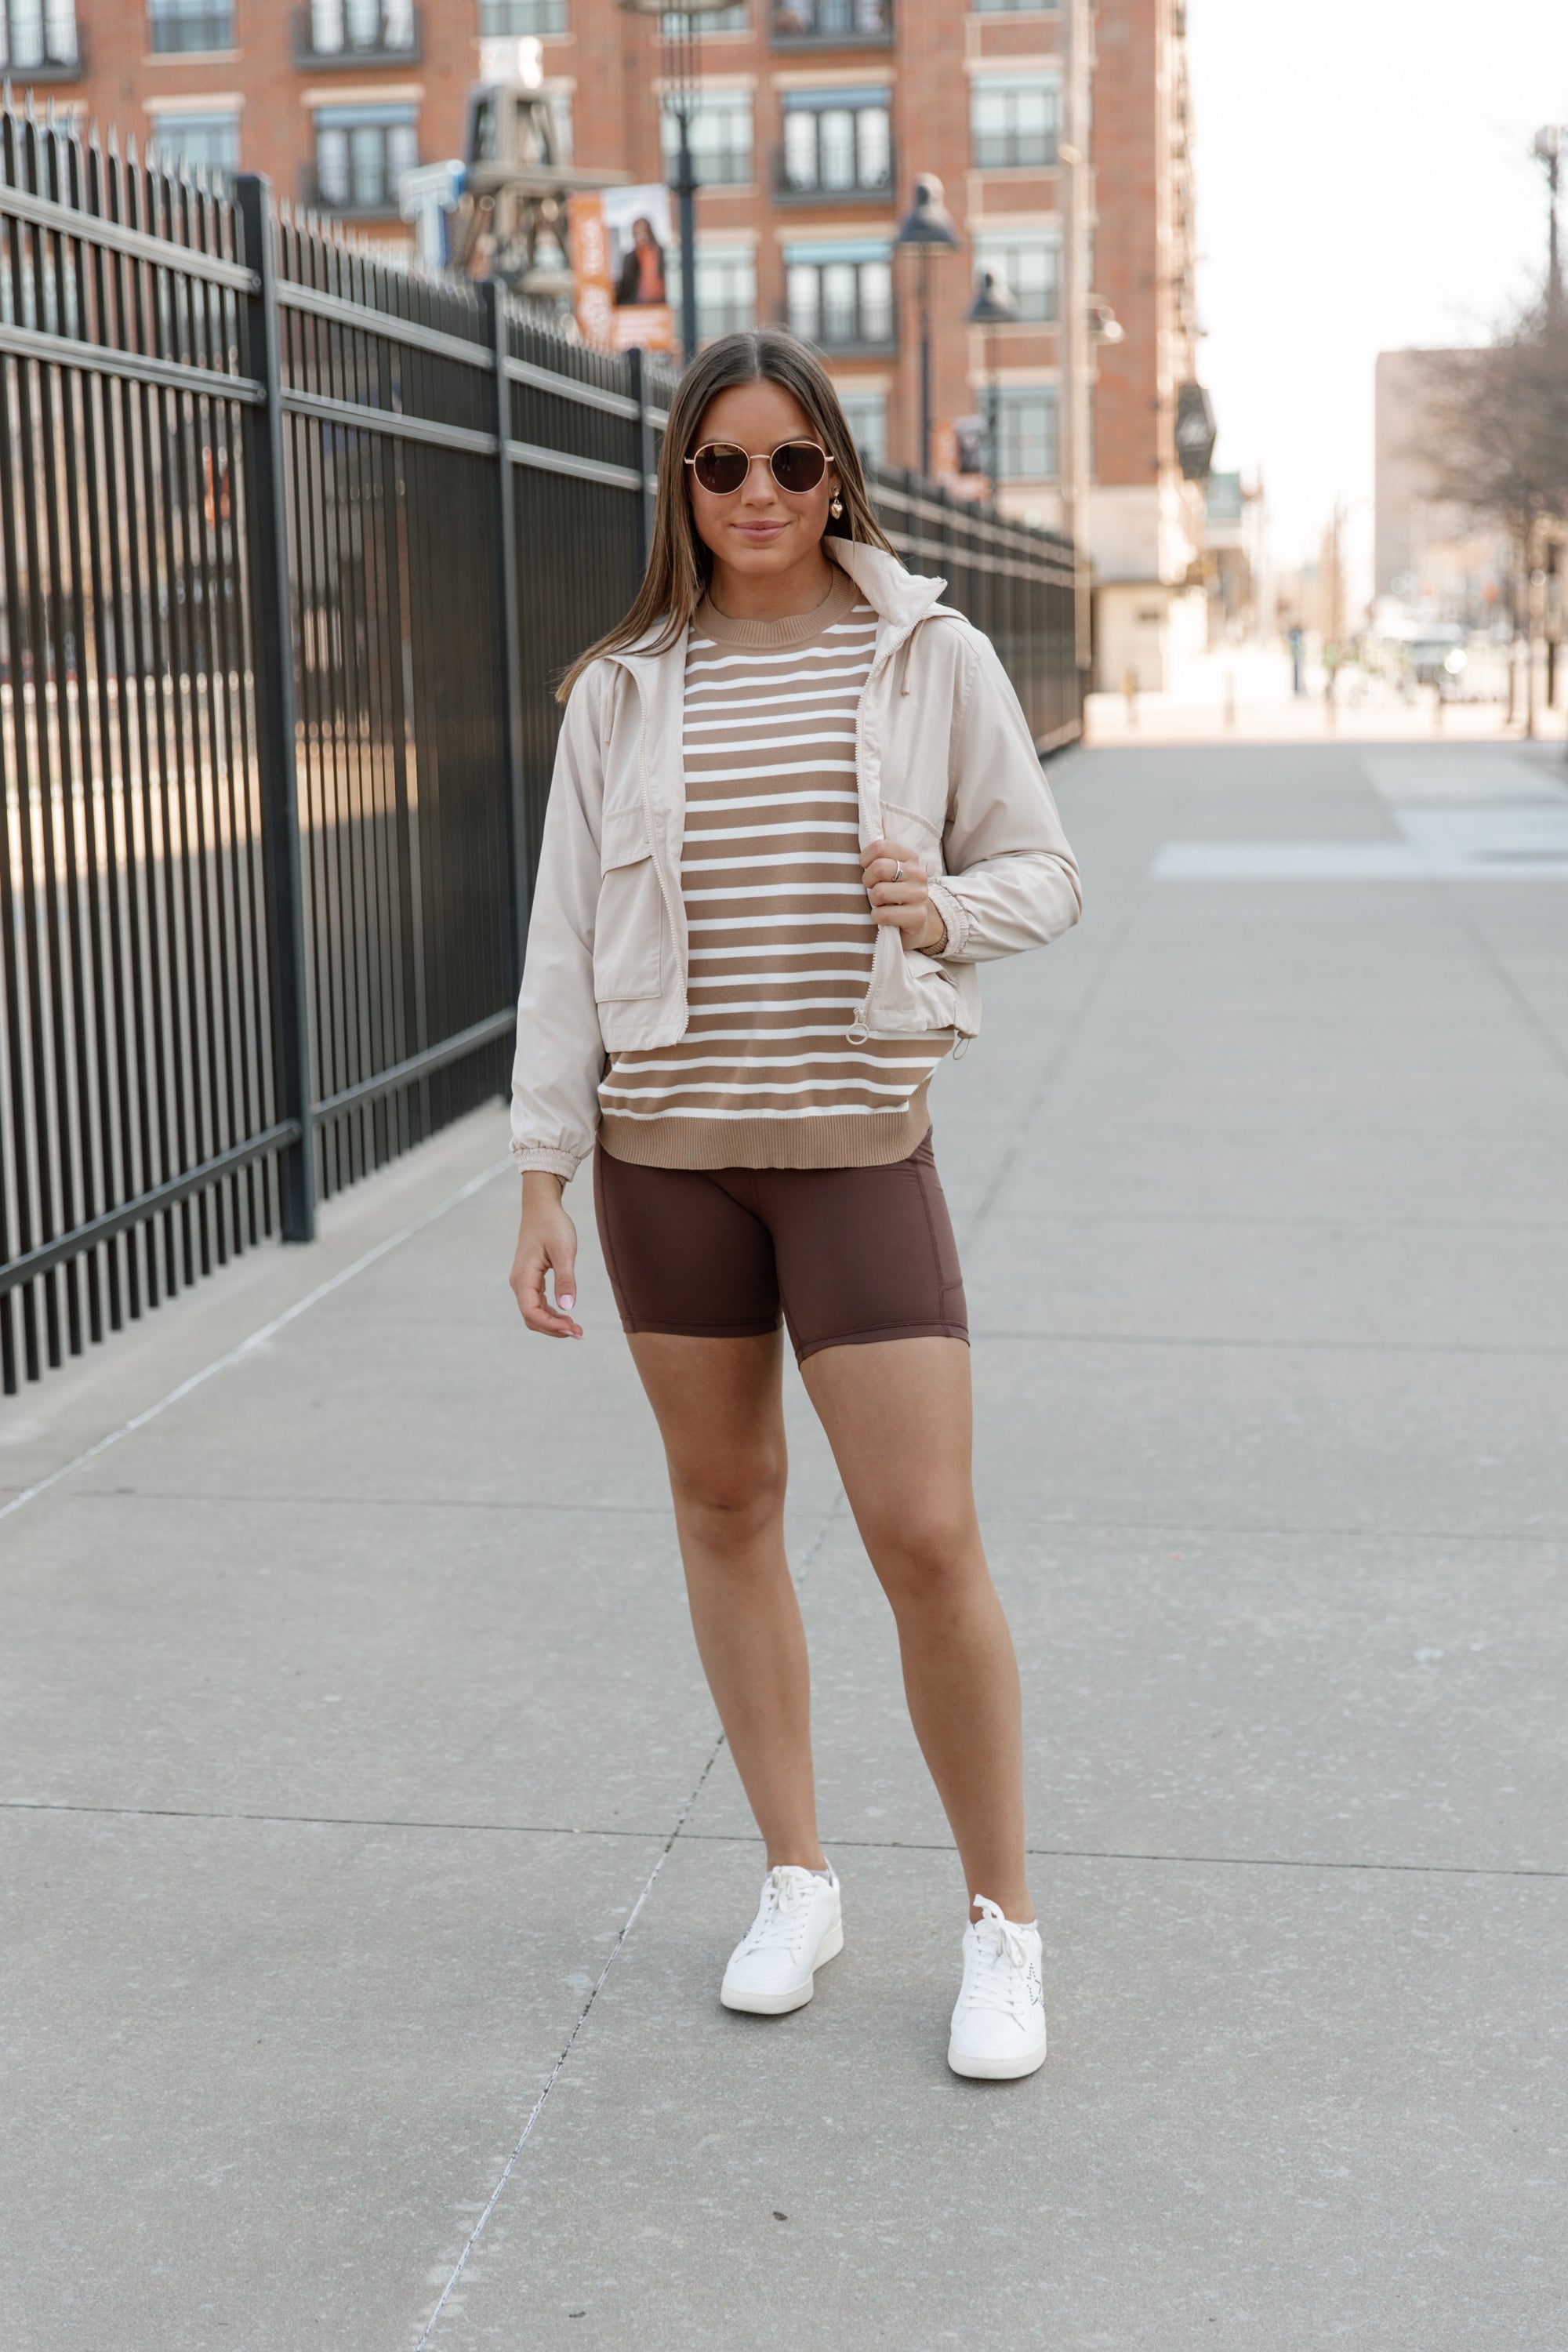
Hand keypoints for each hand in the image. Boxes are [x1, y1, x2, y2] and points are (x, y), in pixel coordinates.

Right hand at [509, 1171, 581, 1337]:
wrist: (541, 1208)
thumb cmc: (552, 1225)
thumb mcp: (564, 1251)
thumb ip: (566, 1279)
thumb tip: (568, 1307)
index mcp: (524, 1276)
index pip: (532, 1312)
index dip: (551, 1325)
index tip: (572, 1329)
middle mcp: (519, 1283)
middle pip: (532, 1318)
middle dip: (553, 1329)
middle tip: (579, 1333)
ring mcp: (523, 1282)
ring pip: (534, 1313)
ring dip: (553, 1324)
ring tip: (576, 1328)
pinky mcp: (530, 1280)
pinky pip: (537, 1304)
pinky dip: (551, 1314)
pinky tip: (567, 1316)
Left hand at [861, 839, 946, 953]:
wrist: (917, 921)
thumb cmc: (894, 892)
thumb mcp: (890, 869)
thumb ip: (879, 854)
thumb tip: (868, 828)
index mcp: (909, 857)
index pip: (880, 847)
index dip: (865, 859)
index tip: (867, 868)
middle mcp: (917, 873)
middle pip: (879, 868)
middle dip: (868, 881)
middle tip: (874, 888)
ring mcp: (920, 895)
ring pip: (880, 892)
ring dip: (873, 901)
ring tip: (882, 903)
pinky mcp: (918, 916)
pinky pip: (884, 914)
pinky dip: (877, 917)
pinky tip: (885, 916)